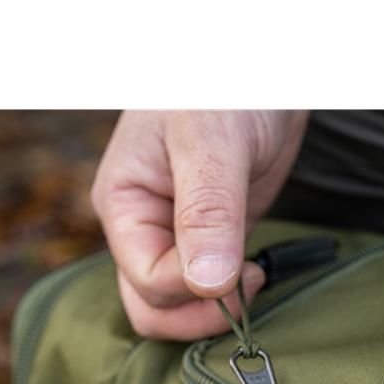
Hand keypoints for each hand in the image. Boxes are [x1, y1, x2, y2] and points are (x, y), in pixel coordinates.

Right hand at [91, 110, 308, 339]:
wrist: (258, 69)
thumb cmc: (222, 87)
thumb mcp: (211, 143)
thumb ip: (207, 212)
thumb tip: (207, 282)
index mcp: (124, 205)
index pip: (148, 281)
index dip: (194, 289)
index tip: (245, 270)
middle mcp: (143, 228)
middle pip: (152, 307)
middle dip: (199, 315)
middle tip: (252, 287)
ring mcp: (176, 236)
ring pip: (177, 305)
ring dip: (214, 311)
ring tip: (258, 279)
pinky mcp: (211, 239)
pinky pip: (208, 288)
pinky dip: (231, 295)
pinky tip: (258, 274)